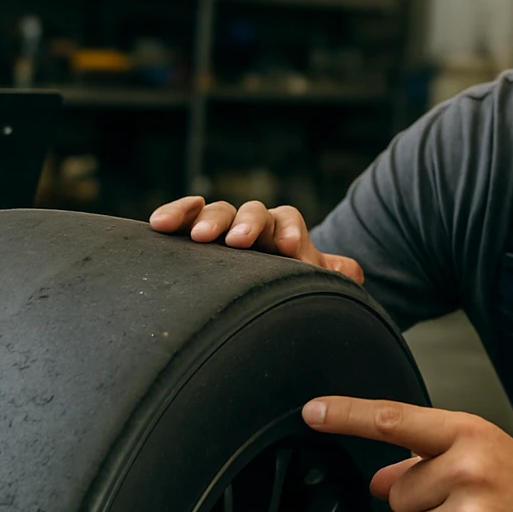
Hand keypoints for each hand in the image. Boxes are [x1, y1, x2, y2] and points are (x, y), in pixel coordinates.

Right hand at [149, 196, 362, 283]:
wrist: (259, 299)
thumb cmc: (288, 293)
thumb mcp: (312, 288)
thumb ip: (332, 278)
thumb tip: (353, 272)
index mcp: (283, 234)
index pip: (287, 220)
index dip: (287, 230)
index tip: (287, 249)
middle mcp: (253, 226)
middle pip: (251, 212)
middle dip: (246, 223)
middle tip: (238, 241)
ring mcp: (222, 228)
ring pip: (216, 212)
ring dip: (207, 219)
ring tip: (197, 236)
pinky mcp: (192, 234)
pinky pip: (185, 216)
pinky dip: (176, 214)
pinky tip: (159, 223)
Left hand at [301, 396, 512, 511]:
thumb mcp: (488, 460)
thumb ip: (429, 463)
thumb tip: (378, 482)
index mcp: (472, 437)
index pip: (395, 420)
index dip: (347, 415)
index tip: (311, 411)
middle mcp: (469, 473)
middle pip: (398, 494)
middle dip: (424, 505)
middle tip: (471, 510)